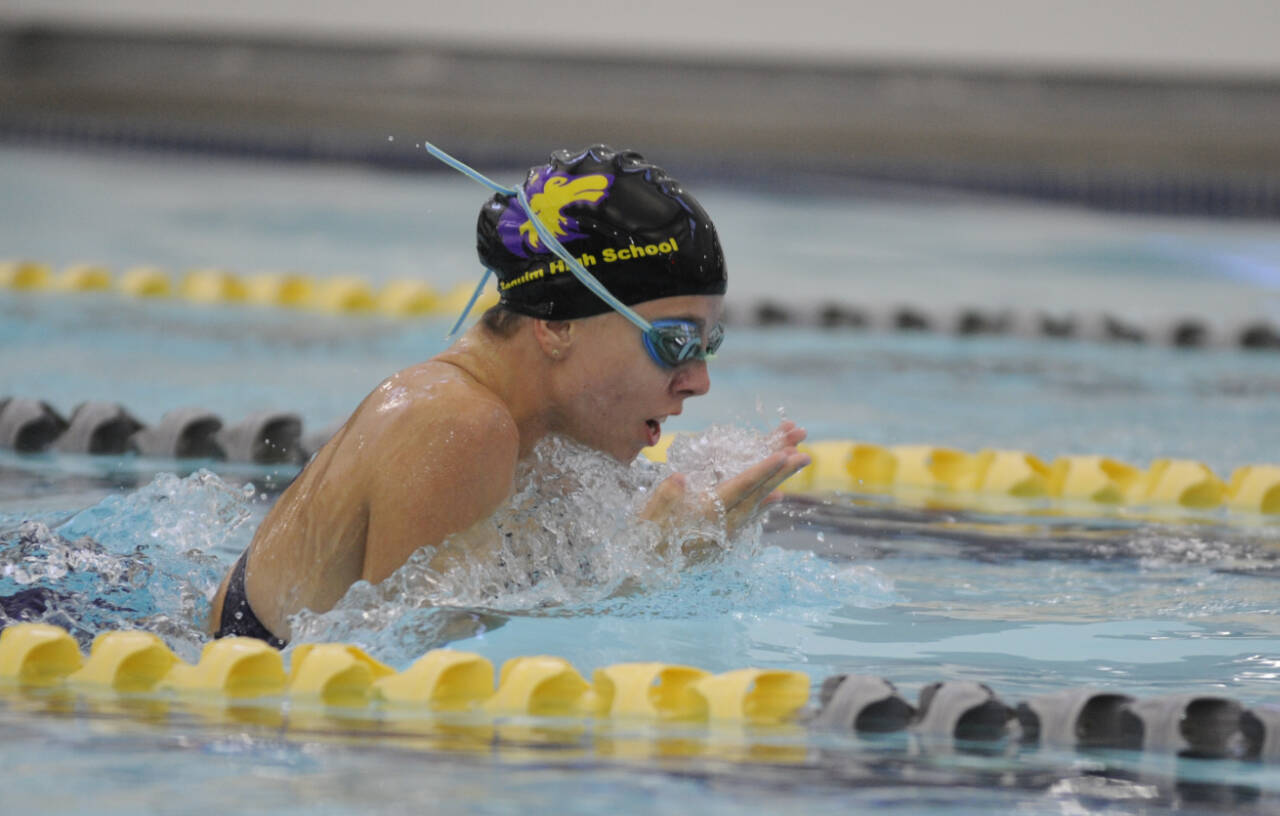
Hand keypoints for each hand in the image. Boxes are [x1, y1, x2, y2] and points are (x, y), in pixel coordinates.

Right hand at [640, 421, 809, 552]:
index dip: (763, 469)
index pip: (741, 487)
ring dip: (777, 482)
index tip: (784, 455)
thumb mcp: (648, 515)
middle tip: (805, 454)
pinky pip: (750, 516)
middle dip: (781, 472)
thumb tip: (678, 478)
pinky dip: (765, 503)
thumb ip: (665, 496)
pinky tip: (775, 497)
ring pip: (757, 503)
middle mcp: (723, 524)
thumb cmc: (644, 538)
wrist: (644, 571)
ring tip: (795, 465)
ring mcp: (725, 532)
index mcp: (707, 514)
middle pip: (758, 494)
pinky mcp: (722, 536)